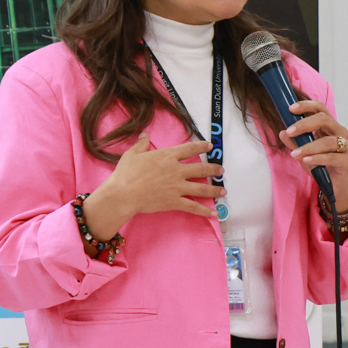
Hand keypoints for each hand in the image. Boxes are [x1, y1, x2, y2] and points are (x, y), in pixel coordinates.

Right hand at [80, 134, 221, 239]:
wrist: (123, 193)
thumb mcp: (132, 154)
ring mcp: (177, 187)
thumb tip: (144, 135)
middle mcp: (176, 170)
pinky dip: (204, 211)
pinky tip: (214, 213)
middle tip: (221, 170)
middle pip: (201, 169)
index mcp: (168, 156)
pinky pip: (193, 207)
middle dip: (213, 169)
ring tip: (223, 190)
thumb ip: (141, 144)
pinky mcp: (174, 202)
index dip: (201, 147)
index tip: (210, 146)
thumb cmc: (126, 173)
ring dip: (214, 189)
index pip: (190, 149)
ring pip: (201, 188)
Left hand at [281, 100, 347, 214]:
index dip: (306, 106)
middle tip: (290, 131)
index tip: (291, 109)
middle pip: (324, 119)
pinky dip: (317, 158)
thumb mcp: (303, 153)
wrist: (334, 185)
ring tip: (294, 154)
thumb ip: (294, 142)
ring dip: (308, 147)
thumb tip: (282, 132)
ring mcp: (346, 146)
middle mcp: (339, 132)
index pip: (319, 109)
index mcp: (329, 126)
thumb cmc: (320, 165)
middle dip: (305, 124)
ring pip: (327, 141)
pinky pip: (332, 157)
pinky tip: (306, 160)